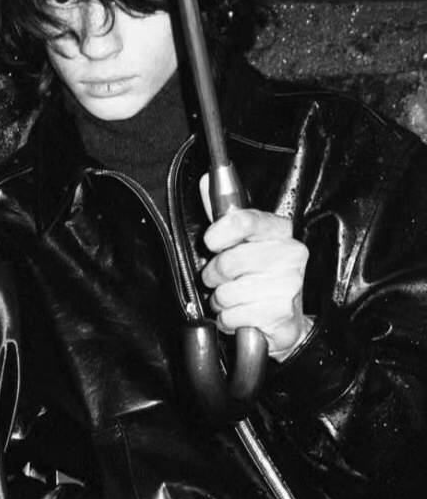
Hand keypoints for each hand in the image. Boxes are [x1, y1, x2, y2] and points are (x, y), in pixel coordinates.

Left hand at [199, 175, 311, 359]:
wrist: (281, 317)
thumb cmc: (256, 275)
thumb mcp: (238, 241)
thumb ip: (222, 214)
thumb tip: (206, 180)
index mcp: (279, 230)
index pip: (245, 221)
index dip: (221, 233)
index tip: (211, 242)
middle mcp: (291, 254)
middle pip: (230, 261)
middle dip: (214, 275)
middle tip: (221, 279)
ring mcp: (290, 285)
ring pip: (228, 292)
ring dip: (221, 300)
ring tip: (235, 298)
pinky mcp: (282, 314)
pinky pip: (233, 315)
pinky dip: (228, 319)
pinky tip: (243, 314)